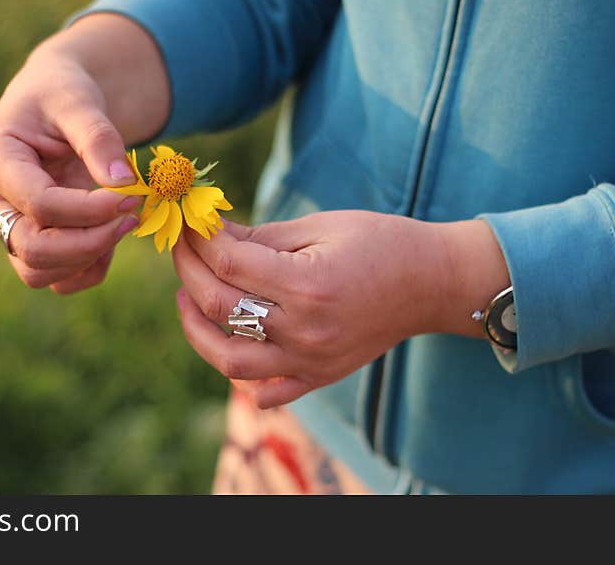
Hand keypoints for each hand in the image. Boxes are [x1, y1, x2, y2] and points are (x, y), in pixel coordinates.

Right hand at [0, 14, 168, 292]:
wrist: (54, 99)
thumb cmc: (61, 92)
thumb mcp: (79, 101)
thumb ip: (98, 138)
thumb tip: (123, 184)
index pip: (40, 203)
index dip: (89, 209)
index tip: (131, 196)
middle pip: (32, 250)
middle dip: (89, 242)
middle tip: (132, 216)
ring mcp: (10, 224)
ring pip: (38, 273)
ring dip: (87, 259)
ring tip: (124, 224)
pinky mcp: (32, 240)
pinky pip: (56, 278)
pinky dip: (88, 268)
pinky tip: (113, 235)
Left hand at [173, 211, 508, 407]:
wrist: (431, 283)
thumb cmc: (379, 243)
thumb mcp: (320, 226)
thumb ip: (261, 236)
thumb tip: (211, 234)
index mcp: (308, 284)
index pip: (228, 264)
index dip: (200, 240)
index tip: (188, 222)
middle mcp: (305, 330)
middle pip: (221, 306)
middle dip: (189, 271)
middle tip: (182, 248)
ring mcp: (311, 361)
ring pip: (230, 360)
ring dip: (197, 329)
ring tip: (186, 299)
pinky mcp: (318, 377)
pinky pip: (267, 392)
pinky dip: (241, 374)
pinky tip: (227, 341)